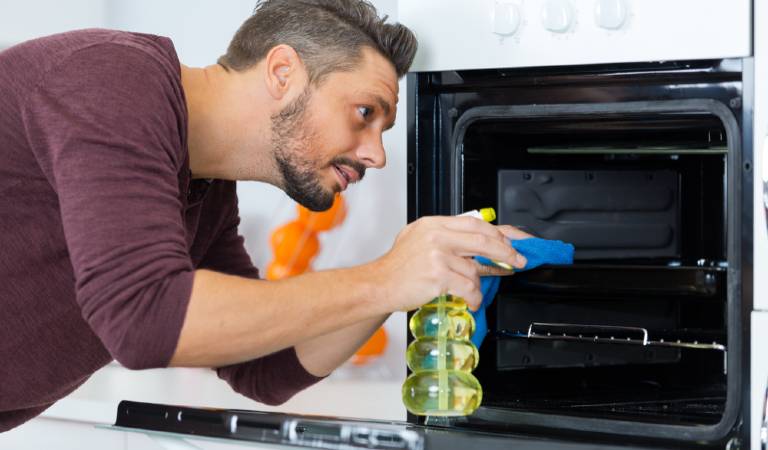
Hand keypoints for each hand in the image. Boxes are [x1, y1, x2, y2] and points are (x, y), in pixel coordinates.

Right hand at [370, 216, 527, 311]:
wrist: (378, 285)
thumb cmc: (397, 268)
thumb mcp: (418, 239)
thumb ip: (445, 237)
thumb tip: (478, 243)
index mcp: (433, 224)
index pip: (475, 223)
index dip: (498, 234)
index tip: (511, 243)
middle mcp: (436, 236)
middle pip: (483, 240)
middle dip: (506, 252)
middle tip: (517, 261)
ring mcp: (437, 255)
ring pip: (475, 269)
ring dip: (480, 283)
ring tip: (474, 290)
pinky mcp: (438, 275)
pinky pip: (468, 287)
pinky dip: (474, 297)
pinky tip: (471, 300)